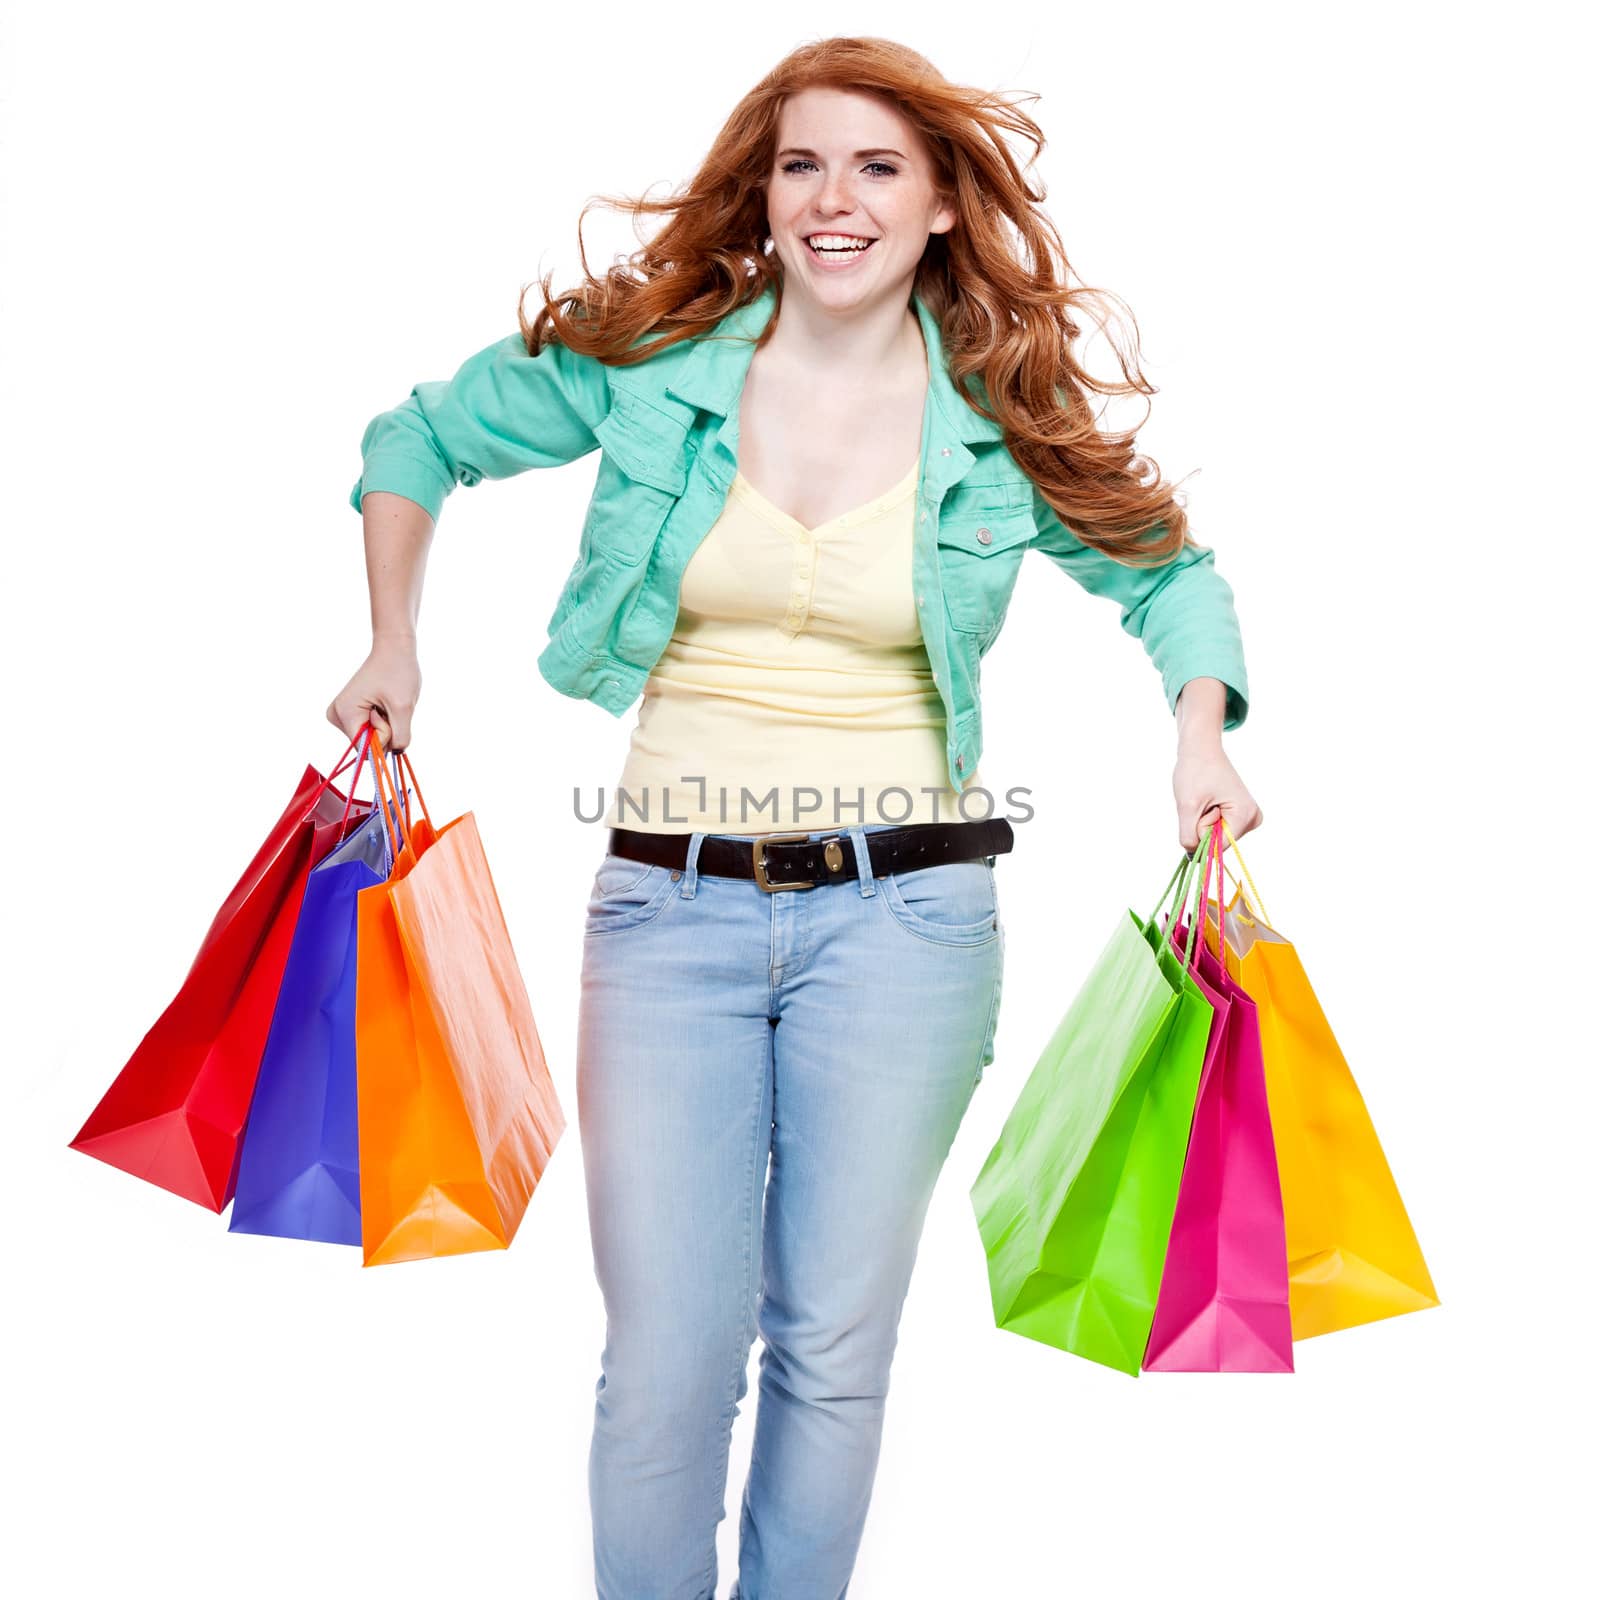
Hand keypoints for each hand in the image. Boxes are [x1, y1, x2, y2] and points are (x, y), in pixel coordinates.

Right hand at [326, 633, 421, 753]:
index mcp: (344, 714)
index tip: (387, 713)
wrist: (393, 649)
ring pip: (371, 738)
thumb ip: (400, 737)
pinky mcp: (351, 714)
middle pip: (368, 745)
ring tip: (385, 701)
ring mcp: (342, 715)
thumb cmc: (398, 672)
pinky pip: (372, 730)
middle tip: (388, 704)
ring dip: (386, 725)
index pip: (365, 750)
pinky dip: (384, 721)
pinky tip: (382, 702)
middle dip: (386, 729)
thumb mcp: (404, 708)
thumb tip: (396, 755)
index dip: (384, 738)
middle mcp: (337, 716)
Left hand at [1172, 744, 1262, 853]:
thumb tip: (1193, 859)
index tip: (1201, 808)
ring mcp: (1249, 818)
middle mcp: (1253, 819)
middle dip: (1202, 826)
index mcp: (1246, 816)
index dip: (1201, 832)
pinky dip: (1206, 819)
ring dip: (1203, 821)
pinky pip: (1217, 830)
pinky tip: (1210, 801)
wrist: (1201, 750)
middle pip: (1218, 842)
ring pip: (1216, 837)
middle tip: (1202, 800)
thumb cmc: (1194, 772)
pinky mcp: (1241, 817)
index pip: (1218, 847)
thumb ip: (1189, 837)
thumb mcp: (1186, 806)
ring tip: (1206, 798)